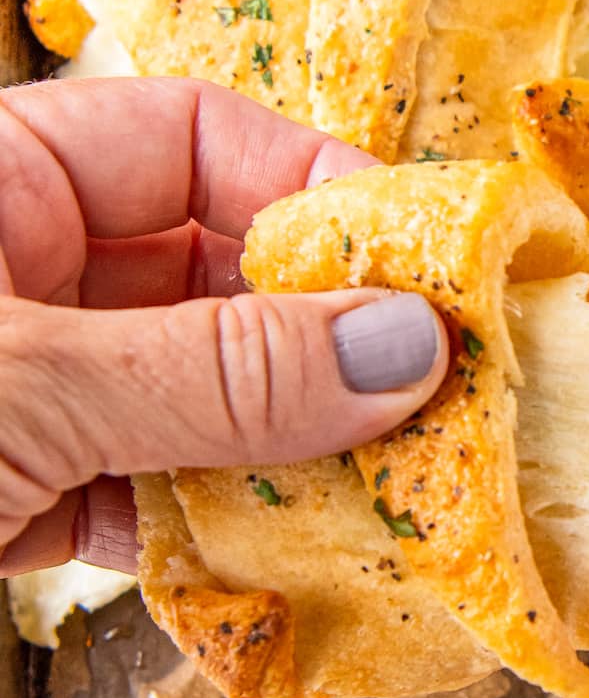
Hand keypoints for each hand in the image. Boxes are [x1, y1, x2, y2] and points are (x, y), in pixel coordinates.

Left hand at [0, 78, 448, 576]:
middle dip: (324, 344)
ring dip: (287, 455)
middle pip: (213, 280)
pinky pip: (146, 502)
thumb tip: (404, 348)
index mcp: (2, 181)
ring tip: (394, 490)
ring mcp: (27, 392)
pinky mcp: (16, 502)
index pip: (192, 138)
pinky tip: (292, 559)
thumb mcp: (27, 381)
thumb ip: (214, 369)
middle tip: (437, 394)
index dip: (315, 187)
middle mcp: (22, 274)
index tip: (426, 262)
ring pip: (195, 403)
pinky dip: (216, 534)